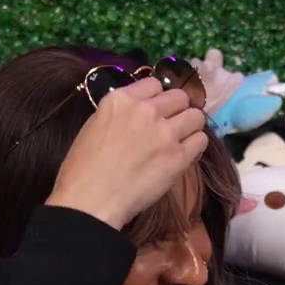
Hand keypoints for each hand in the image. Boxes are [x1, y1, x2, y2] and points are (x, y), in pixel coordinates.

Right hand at [47, 77, 208, 229]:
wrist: (91, 200)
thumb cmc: (83, 168)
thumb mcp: (95, 125)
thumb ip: (120, 114)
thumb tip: (138, 115)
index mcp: (121, 100)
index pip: (154, 84)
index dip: (158, 97)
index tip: (156, 109)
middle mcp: (146, 111)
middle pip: (179, 97)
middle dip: (178, 109)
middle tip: (172, 124)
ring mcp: (165, 133)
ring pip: (196, 116)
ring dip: (191, 126)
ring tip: (182, 139)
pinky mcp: (179, 156)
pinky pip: (201, 141)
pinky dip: (196, 145)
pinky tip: (186, 154)